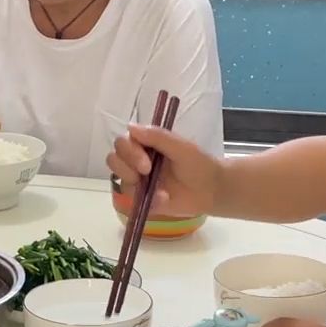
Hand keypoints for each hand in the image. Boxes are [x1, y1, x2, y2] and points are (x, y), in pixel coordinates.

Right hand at [106, 124, 225, 217]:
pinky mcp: (142, 197)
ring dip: (135, 185)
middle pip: (114, 159)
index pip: (122, 142)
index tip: (146, 163)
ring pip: (119, 179)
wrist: (212, 191)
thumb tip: (130, 126)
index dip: (129, 152)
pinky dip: (145, 200)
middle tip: (147, 173)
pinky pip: (131, 199)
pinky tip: (163, 199)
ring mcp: (139, 180)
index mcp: (146, 144)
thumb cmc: (199, 164)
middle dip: (127, 168)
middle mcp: (138, 160)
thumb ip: (157, 136)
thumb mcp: (181, 147)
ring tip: (158, 190)